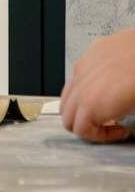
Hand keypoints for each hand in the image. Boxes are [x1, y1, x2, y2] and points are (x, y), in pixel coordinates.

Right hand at [61, 28, 134, 142]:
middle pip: (66, 115)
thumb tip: (125, 124)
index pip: (81, 130)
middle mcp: (82, 85)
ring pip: (67, 95)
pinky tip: (105, 87)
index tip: (118, 131)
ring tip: (103, 107)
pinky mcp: (89, 54)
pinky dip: (85, 88)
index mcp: (92, 104)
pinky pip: (77, 76)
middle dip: (84, 125)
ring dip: (80, 107)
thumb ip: (122, 118)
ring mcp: (83, 68)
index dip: (100, 137)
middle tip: (105, 125)